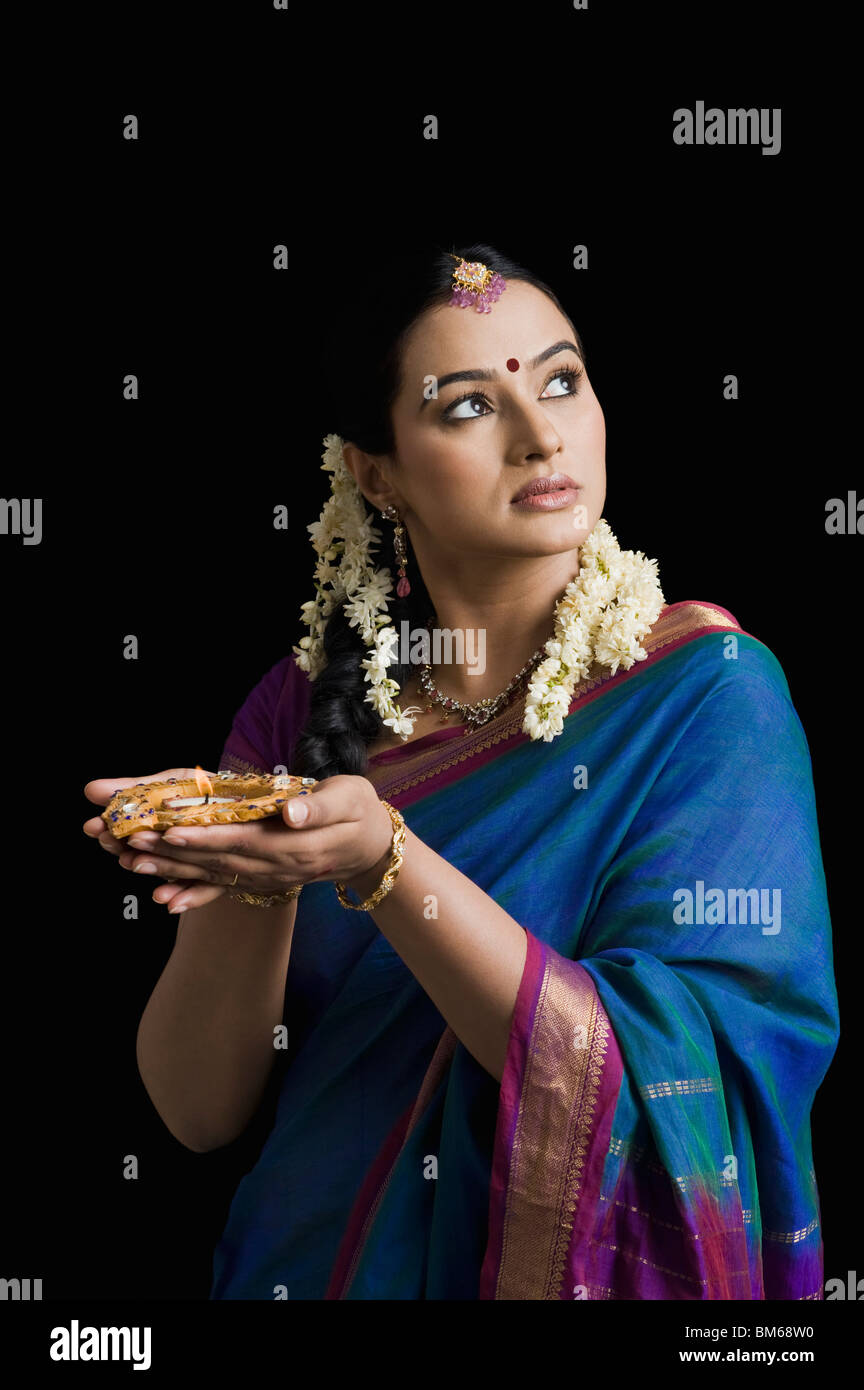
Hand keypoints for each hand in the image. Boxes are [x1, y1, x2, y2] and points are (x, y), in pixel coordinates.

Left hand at [84, 771, 393, 913]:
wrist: (372, 849)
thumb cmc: (361, 812)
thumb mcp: (351, 799)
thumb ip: (321, 807)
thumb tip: (291, 812)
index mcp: (297, 845)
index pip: (243, 840)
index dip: (207, 838)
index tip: (172, 830)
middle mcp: (277, 868)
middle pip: (219, 861)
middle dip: (174, 853)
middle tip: (132, 841)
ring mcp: (269, 879)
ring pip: (215, 875)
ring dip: (173, 870)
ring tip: (133, 861)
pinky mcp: (263, 881)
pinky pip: (225, 889)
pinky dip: (195, 895)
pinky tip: (165, 899)